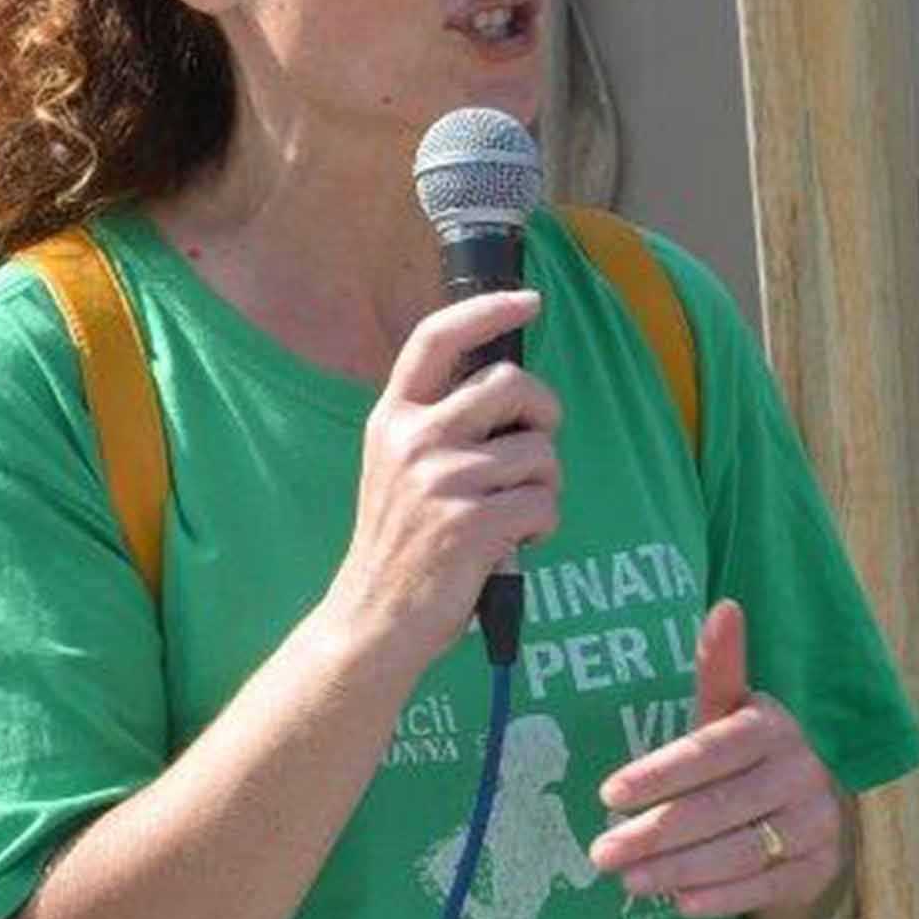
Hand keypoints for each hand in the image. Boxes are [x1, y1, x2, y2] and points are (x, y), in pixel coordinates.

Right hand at [329, 289, 560, 670]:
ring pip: (539, 451)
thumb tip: (510, 393)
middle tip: (536, 446)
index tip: (528, 300)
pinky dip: (544, 523)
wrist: (373, 618)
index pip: (436, 340)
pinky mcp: (473, 523)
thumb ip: (439, 426)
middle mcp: (414, 440)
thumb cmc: (400, 543)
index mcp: (393, 419)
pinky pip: (545, 502)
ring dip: (544, 483)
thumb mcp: (398, 468)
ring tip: (514, 511)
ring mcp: (442, 480)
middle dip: (543, 412)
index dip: (486, 311)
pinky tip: (515, 541)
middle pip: (512, 385)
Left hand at [592, 601, 847, 918]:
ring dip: (680, 869)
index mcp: (775, 726)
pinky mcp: (820, 867)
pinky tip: (679, 903)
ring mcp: (818, 822)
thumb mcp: (726, 717)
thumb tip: (726, 607)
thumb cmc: (745, 763)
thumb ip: (718, 669)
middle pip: (722, 805)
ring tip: (627, 881)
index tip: (609, 795)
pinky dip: (721, 896)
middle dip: (657, 832)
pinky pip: (765, 885)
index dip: (661, 773)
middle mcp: (805, 771)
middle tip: (602, 853)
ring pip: (742, 848)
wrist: (804, 821)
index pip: (713, 750)